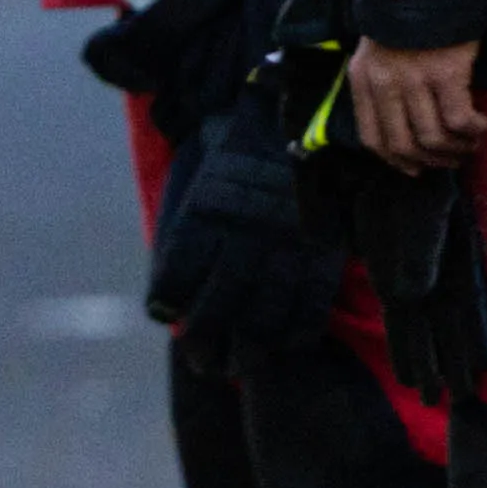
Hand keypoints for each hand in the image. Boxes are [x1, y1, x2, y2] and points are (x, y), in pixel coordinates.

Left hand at [142, 99, 325, 352]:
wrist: (290, 122)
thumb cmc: (231, 160)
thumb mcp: (197, 184)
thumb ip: (184, 238)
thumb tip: (167, 298)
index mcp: (205, 212)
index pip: (177, 275)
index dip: (166, 301)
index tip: (164, 313)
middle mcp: (243, 233)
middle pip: (217, 307)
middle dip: (203, 343)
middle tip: (201, 360)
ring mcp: (286, 246)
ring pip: (261, 318)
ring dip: (246, 352)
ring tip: (236, 365)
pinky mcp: (322, 254)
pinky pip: (309, 309)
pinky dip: (294, 335)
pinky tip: (282, 344)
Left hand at [343, 36, 485, 174]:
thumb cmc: (408, 14)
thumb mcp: (377, 46)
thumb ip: (380, 82)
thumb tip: (403, 128)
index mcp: (361, 77)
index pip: (372, 138)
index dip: (396, 161)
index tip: (416, 167)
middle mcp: (382, 82)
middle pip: (402, 145)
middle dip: (432, 161)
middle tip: (453, 160)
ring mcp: (413, 78)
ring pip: (432, 138)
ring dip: (456, 150)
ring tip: (472, 145)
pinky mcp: (446, 72)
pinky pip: (458, 120)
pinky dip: (472, 130)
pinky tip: (481, 125)